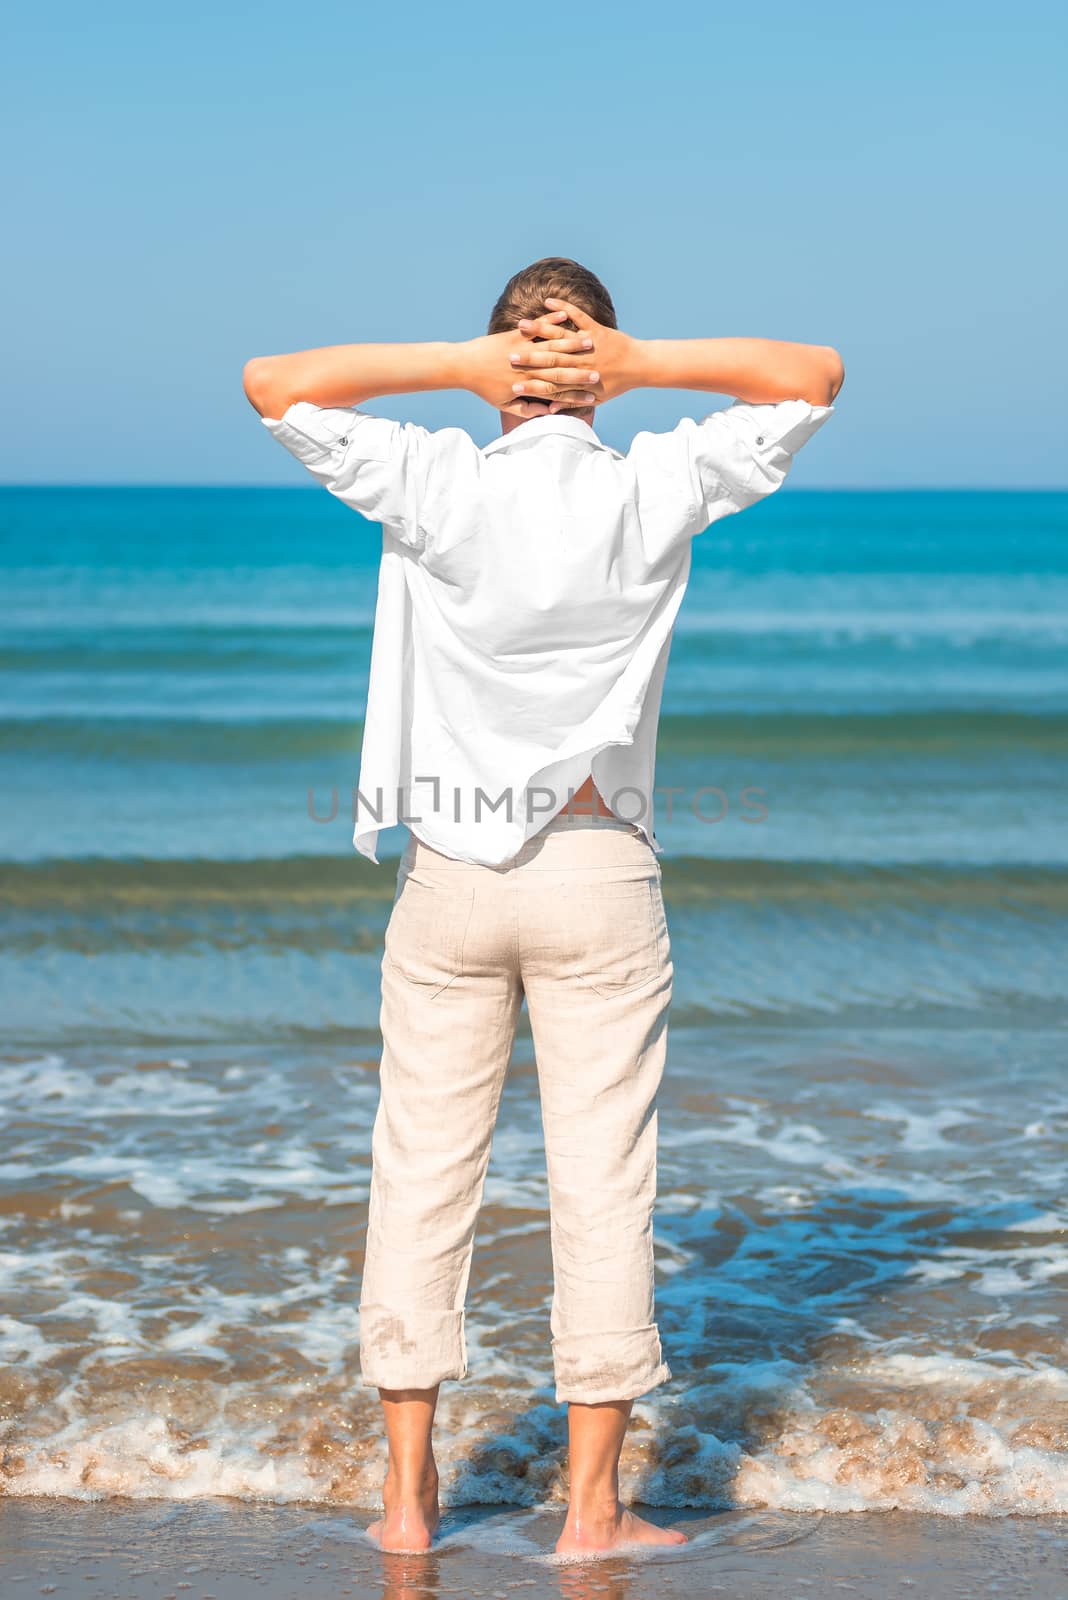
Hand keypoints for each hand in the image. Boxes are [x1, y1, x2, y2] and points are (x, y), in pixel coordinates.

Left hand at [457, 316, 601, 416]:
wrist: (463, 366)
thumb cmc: (484, 387)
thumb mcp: (505, 404)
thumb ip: (527, 409)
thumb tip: (546, 412)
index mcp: (528, 384)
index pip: (558, 389)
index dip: (577, 392)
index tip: (594, 394)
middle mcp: (528, 366)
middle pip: (560, 367)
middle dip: (582, 369)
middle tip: (600, 370)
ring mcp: (522, 348)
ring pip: (552, 345)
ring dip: (572, 342)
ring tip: (590, 341)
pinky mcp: (515, 334)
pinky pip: (537, 327)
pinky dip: (550, 320)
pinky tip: (563, 316)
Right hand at [518, 298, 644, 410]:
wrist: (640, 366)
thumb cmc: (616, 383)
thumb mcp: (595, 398)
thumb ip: (571, 403)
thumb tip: (550, 410)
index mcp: (579, 381)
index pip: (550, 385)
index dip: (531, 386)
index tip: (512, 384)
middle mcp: (581, 363)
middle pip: (550, 361)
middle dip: (529, 358)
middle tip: (509, 356)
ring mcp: (587, 344)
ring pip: (560, 337)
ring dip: (540, 330)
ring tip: (522, 325)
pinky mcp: (595, 329)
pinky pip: (577, 316)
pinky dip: (563, 308)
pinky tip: (548, 301)